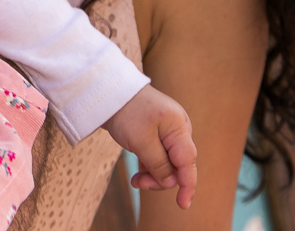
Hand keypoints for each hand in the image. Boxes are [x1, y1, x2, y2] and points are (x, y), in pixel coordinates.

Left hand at [103, 84, 197, 208]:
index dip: (187, 185)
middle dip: (161, 178)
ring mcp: (167, 129)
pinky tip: (138, 172)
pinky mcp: (155, 132)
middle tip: (138, 183)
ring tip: (135, 180)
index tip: (183, 205)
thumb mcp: (141, 141)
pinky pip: (158, 155)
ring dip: (153, 174)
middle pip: (178, 164)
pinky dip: (149, 165)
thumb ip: (158, 164)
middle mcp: (177, 128)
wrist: (106, 89)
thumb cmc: (125, 112)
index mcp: (179, 127)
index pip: (188, 162)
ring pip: (167, 162)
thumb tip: (171, 182)